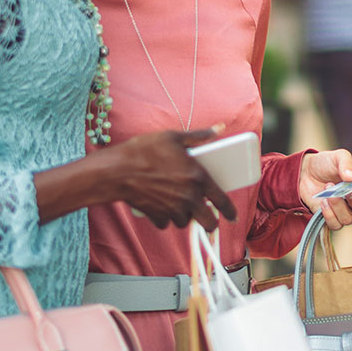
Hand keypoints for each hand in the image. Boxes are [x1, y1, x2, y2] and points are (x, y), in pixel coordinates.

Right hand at [107, 127, 237, 230]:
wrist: (118, 170)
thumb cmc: (145, 150)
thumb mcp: (174, 137)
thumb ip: (199, 136)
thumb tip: (219, 129)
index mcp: (198, 178)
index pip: (222, 200)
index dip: (230, 211)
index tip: (233, 217)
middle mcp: (189, 197)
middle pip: (208, 222)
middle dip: (210, 222)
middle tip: (206, 216)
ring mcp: (173, 209)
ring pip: (185, 221)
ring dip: (184, 216)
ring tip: (178, 203)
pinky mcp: (157, 216)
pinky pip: (166, 222)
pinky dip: (165, 217)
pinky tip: (160, 205)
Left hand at [297, 149, 351, 229]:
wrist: (306, 172)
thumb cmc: (327, 164)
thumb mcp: (337, 157)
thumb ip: (346, 163)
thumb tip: (351, 178)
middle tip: (348, 193)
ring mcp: (346, 212)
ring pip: (349, 219)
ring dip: (337, 204)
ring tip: (327, 188)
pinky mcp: (332, 219)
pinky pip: (335, 224)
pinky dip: (328, 213)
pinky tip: (323, 200)